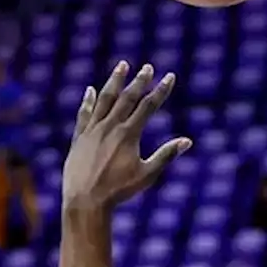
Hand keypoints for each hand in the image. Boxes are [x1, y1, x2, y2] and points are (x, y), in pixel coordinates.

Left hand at [63, 62, 190, 212]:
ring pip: (104, 99)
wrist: (85, 201)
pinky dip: (88, 101)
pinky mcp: (79, 138)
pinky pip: (84, 114)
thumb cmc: (119, 191)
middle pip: (127, 97)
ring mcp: (93, 130)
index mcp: (128, 134)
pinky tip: (91, 90)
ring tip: (122, 66)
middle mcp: (110, 127)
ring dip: (115, 81)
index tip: (170, 77)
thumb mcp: (147, 174)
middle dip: (140, 81)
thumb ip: (166, 155)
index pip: (148, 106)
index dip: (161, 90)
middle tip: (148, 67)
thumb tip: (187, 141)